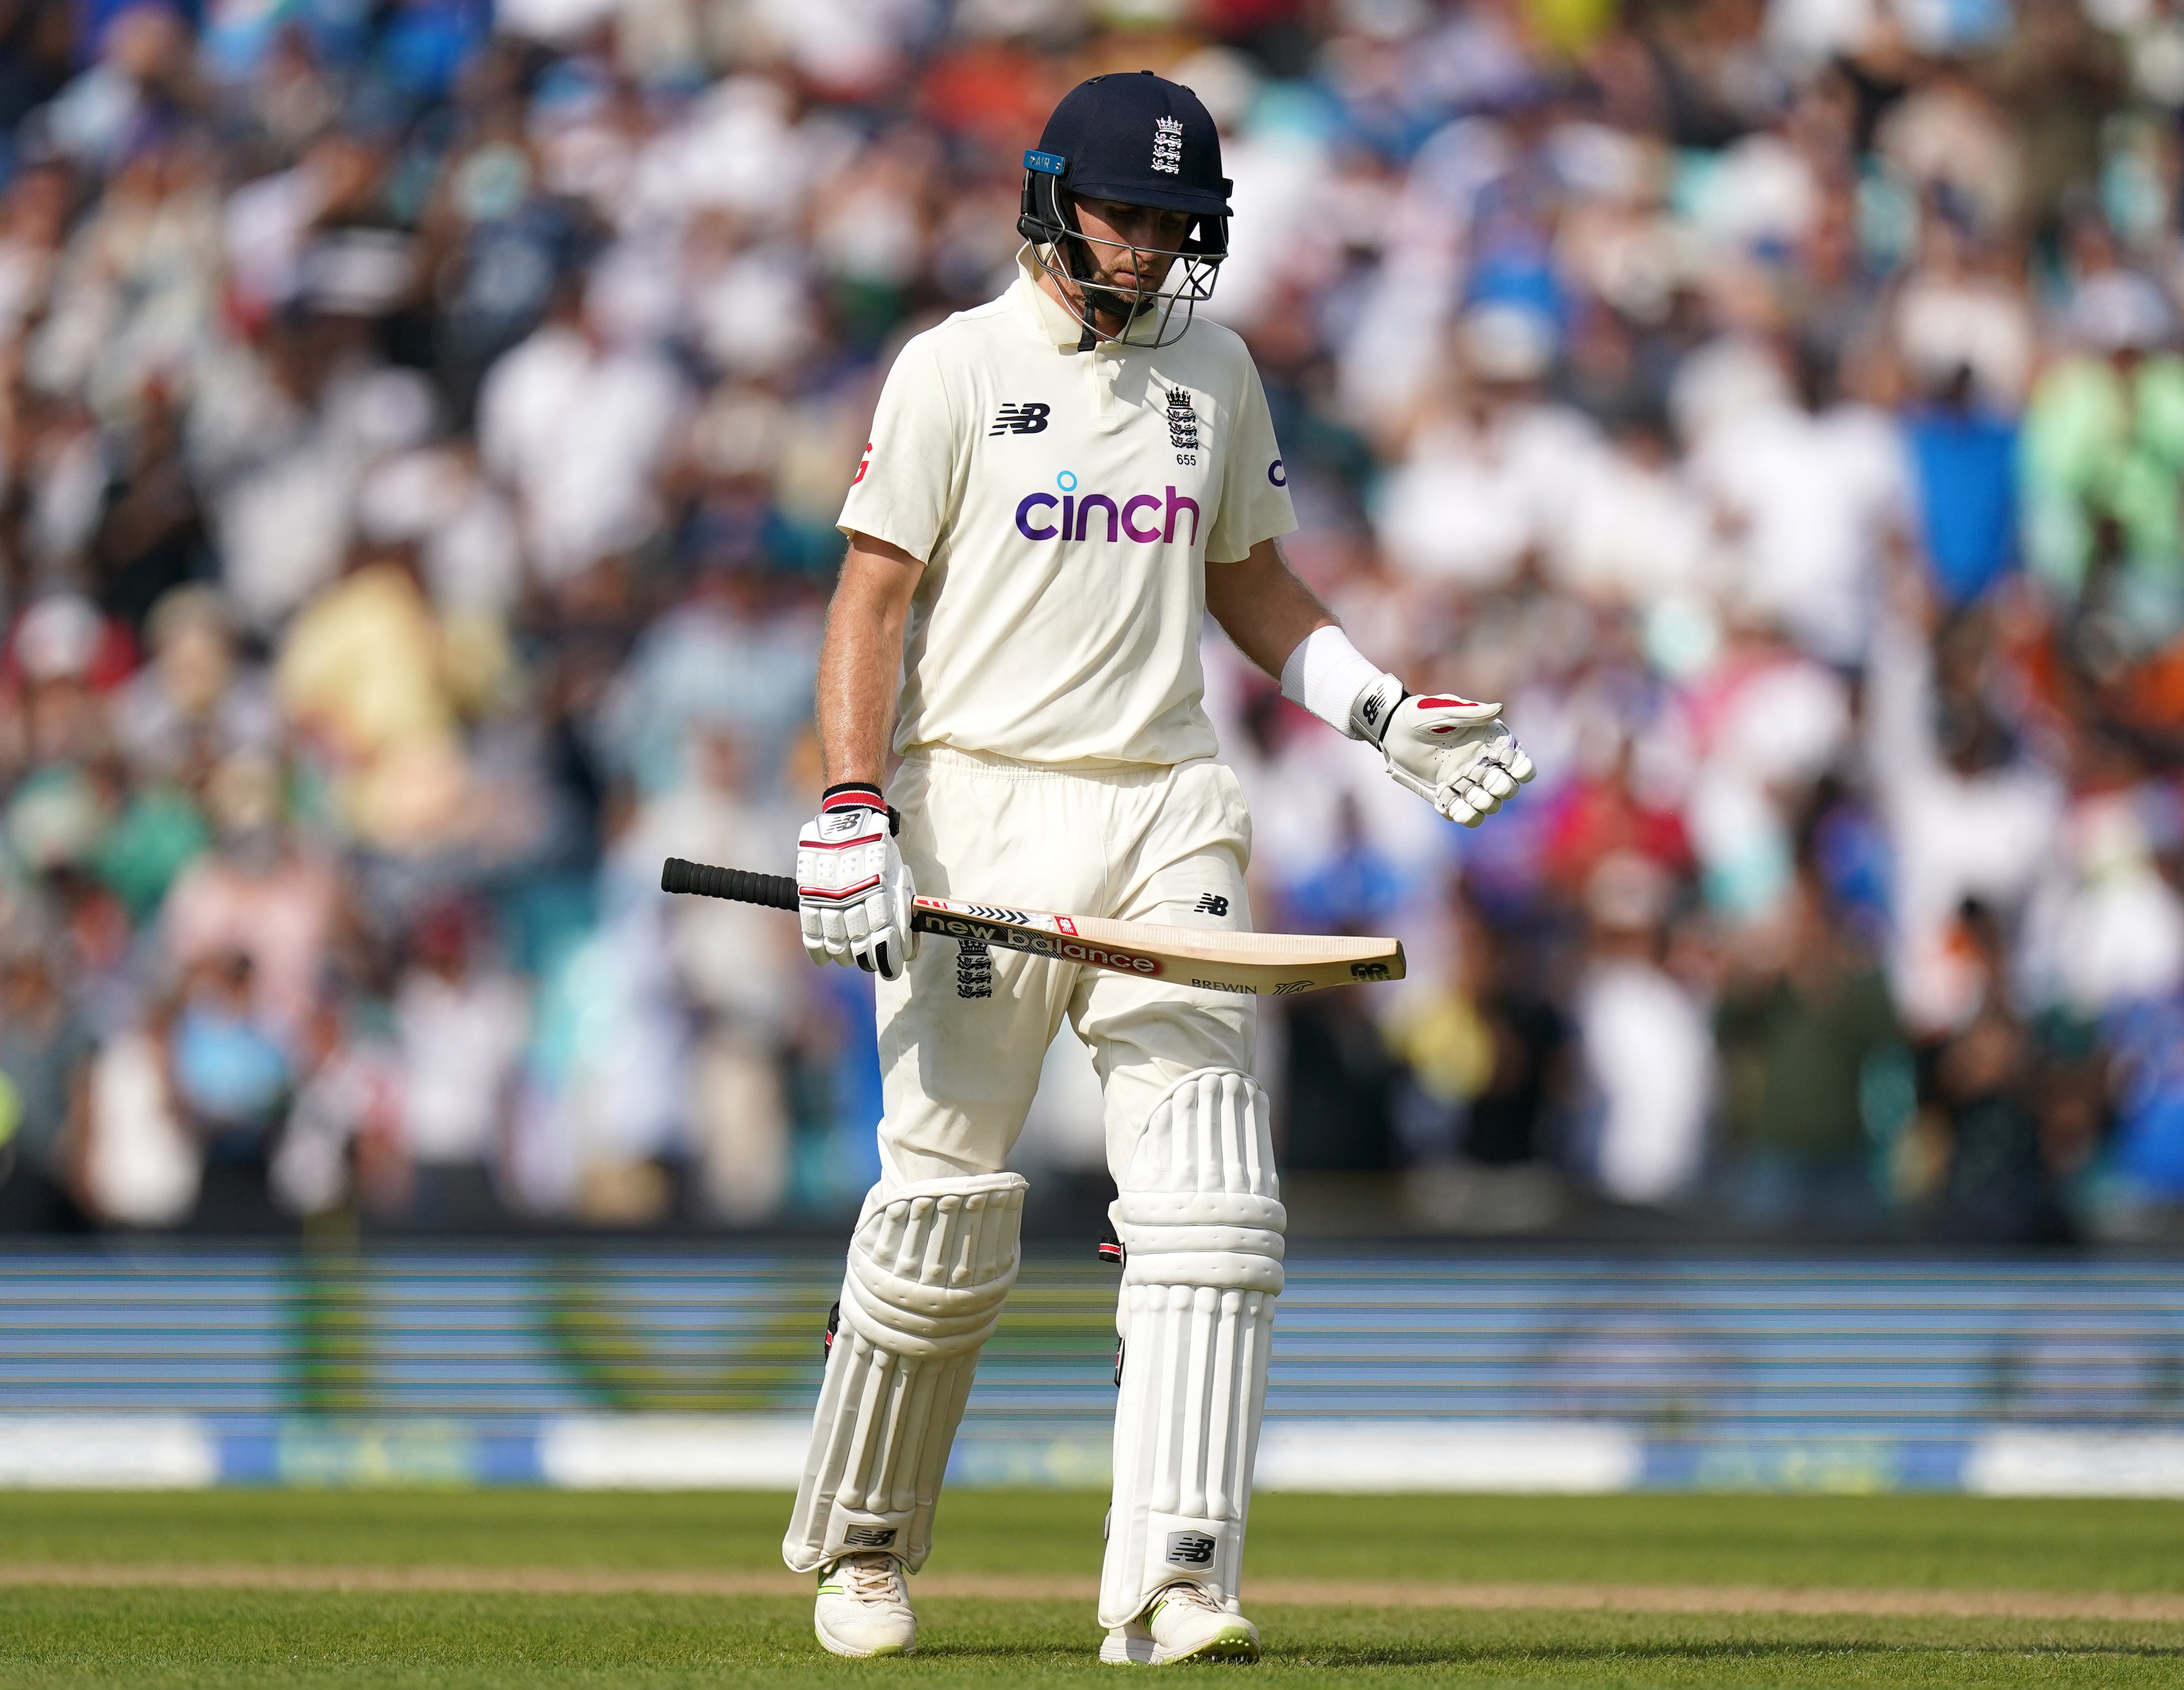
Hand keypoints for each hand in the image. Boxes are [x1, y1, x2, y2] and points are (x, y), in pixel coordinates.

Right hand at [797, 786, 918, 978]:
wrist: (848, 817)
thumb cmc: (880, 849)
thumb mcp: (899, 874)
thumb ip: (902, 910)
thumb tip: (909, 948)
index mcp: (879, 889)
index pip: (883, 936)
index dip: (888, 959)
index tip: (892, 970)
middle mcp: (853, 895)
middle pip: (859, 943)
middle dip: (868, 960)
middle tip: (873, 962)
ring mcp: (828, 895)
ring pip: (835, 941)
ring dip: (845, 956)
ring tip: (851, 957)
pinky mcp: (809, 892)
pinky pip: (811, 929)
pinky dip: (818, 948)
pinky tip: (825, 959)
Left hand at [1373, 693, 1535, 826]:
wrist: (1392, 730)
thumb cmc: (1420, 714)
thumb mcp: (1444, 710)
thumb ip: (1471, 713)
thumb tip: (1499, 708)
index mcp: (1491, 744)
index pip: (1520, 765)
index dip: (1520, 769)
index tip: (1504, 763)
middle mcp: (1482, 765)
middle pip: (1507, 788)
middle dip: (1501, 787)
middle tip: (1482, 778)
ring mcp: (1465, 782)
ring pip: (1489, 804)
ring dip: (1483, 804)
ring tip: (1468, 794)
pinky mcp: (1447, 794)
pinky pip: (1464, 813)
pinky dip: (1464, 816)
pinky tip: (1453, 809)